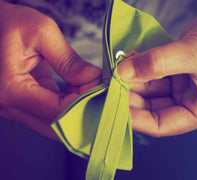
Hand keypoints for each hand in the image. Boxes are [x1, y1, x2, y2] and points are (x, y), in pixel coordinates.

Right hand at [0, 1, 100, 139]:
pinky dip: (69, 103)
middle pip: (58, 124)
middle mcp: (11, 105)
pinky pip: (51, 111)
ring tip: (91, 85)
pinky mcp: (24, 102)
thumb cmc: (8, 24)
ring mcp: (16, 107)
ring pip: (56, 121)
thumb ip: (68, 59)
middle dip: (83, 109)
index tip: (101, 86)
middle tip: (100, 89)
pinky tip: (79, 87)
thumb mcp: (41, 32)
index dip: (85, 103)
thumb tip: (92, 78)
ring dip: (77, 107)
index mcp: (12, 89)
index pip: (59, 112)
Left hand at [118, 4, 196, 136]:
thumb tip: (123, 72)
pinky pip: (150, 76)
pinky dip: (137, 71)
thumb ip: (157, 63)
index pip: (160, 125)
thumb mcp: (193, 54)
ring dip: (131, 83)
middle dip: (129, 98)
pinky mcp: (173, 75)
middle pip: (150, 109)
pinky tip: (125, 64)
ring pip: (148, 92)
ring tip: (114, 74)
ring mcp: (179, 89)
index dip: (135, 119)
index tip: (113, 107)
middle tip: (110, 86)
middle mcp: (187, 104)